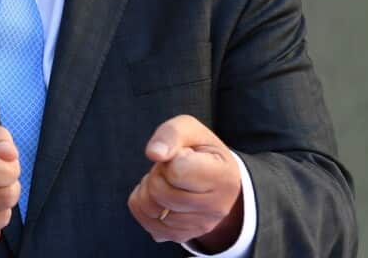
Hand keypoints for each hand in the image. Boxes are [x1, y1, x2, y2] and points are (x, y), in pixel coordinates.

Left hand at [127, 115, 242, 251]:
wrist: (214, 178)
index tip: (184, 155)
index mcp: (223, 176)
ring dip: (149, 189)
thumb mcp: (191, 130)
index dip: (172, 158)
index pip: (177, 170)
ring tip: (167, 181)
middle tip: (171, 168)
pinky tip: (160, 197)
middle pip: (160, 191)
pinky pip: (145, 222)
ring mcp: (199, 226)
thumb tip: (154, 153)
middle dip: (157, 173)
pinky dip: (144, 204)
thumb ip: (172, 134)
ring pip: (150, 208)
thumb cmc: (200, 150)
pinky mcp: (182, 237)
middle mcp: (216, 208)